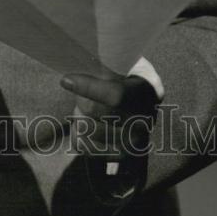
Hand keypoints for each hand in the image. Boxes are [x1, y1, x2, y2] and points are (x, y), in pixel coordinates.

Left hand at [60, 72, 158, 206]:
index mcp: (150, 89)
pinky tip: (89, 121)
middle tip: (79, 88)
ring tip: (88, 105)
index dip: (88, 87)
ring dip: (79, 114)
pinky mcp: (119, 157)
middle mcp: (147, 120)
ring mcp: (135, 142)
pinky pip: (82, 145)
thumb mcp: (122, 59)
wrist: (137, 98)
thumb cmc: (123, 72)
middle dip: (80, 98)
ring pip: (85, 128)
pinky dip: (77, 131)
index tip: (65, 80)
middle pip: (95, 112)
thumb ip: (106, 60)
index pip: (115, 95)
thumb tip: (80, 58)